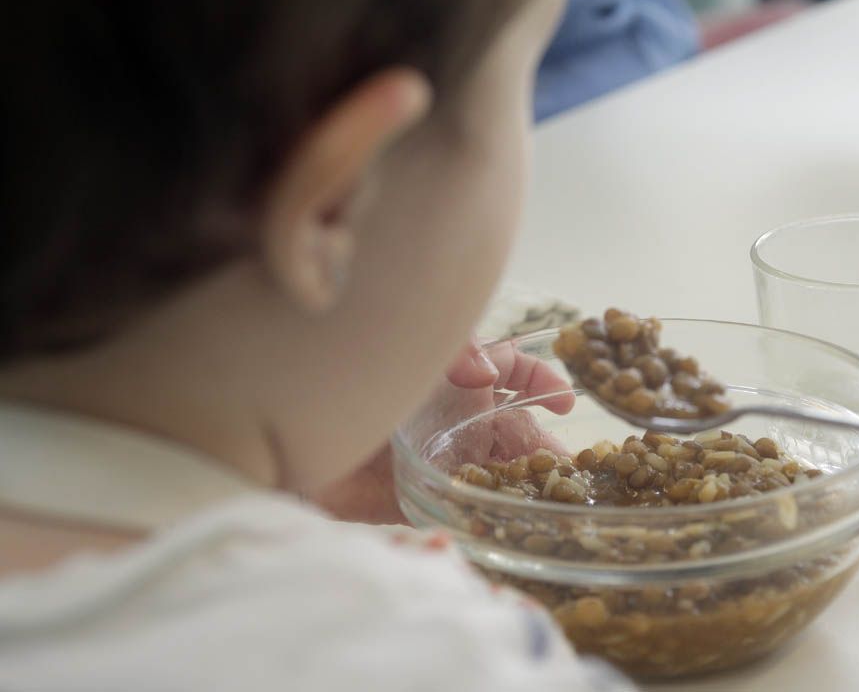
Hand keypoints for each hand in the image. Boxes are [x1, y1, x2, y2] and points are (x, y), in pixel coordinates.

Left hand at [313, 336, 573, 523]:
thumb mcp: (403, 346)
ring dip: (520, 485)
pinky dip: (484, 518)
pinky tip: (504, 525)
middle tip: (566, 469)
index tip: (564, 400)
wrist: (279, 429)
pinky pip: (459, 510)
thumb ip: (448, 348)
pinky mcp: (416, 500)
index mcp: (455, 379)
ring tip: (546, 499)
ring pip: (496, 472)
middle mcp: (454, 418)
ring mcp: (440, 459)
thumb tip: (487, 373)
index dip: (544, 381)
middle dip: (544, 449)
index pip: (514, 372)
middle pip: (515, 432)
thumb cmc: (345, 376)